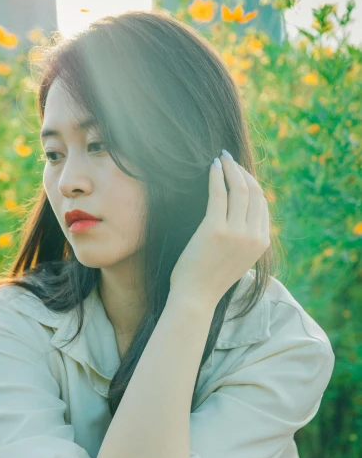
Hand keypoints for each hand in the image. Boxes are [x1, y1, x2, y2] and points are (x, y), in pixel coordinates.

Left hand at [169, 151, 270, 304]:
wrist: (195, 298)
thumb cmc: (209, 280)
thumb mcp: (237, 260)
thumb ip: (244, 240)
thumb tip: (241, 217)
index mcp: (261, 243)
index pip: (262, 204)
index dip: (251, 184)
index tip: (239, 173)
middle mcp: (253, 236)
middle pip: (254, 192)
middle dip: (242, 172)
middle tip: (230, 160)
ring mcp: (236, 233)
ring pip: (240, 189)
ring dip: (231, 169)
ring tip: (221, 159)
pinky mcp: (215, 229)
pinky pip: (219, 194)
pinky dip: (216, 176)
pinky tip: (212, 167)